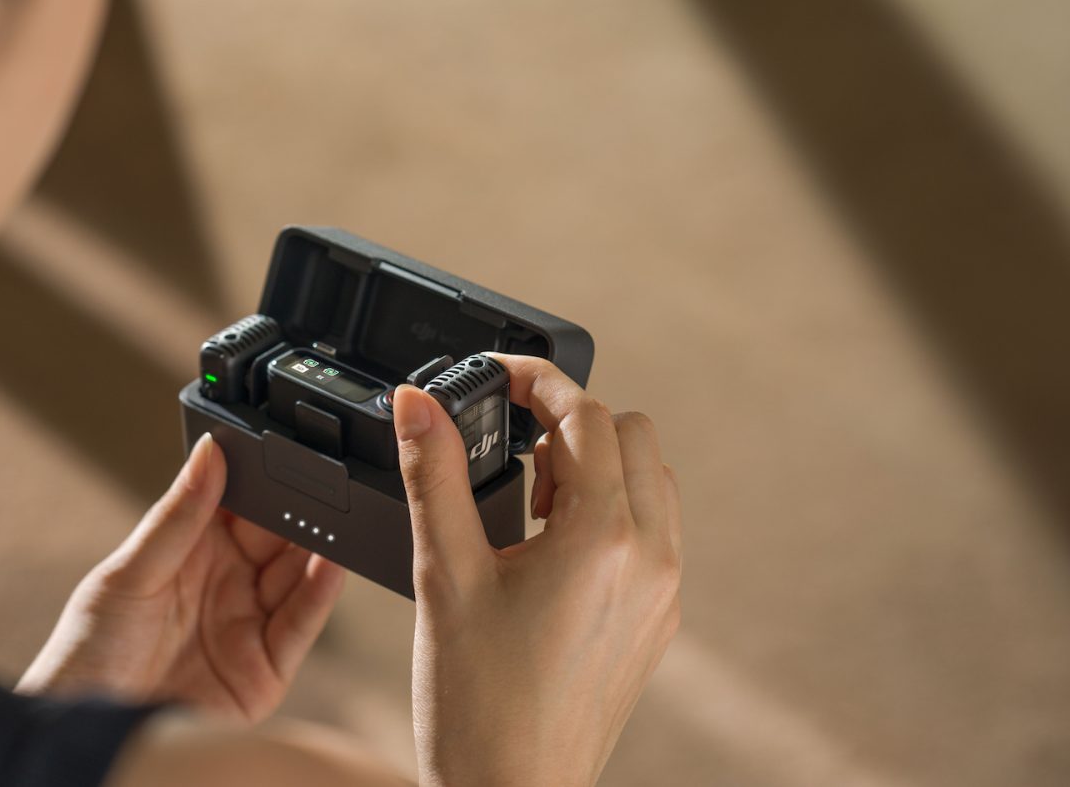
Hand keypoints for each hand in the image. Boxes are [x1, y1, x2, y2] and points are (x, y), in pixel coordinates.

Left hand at [18, 434, 345, 723]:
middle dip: (298, 512)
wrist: (89, 733)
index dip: (259, 480)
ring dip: (318, 546)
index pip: (238, 506)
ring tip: (334, 518)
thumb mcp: (129, 573)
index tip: (281, 453)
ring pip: (296, 577)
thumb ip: (176, 516)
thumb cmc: (88, 654)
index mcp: (188, 553)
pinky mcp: (266, 670)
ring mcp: (247, 625)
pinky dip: (320, 594)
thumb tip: (209, 453)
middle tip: (318, 483)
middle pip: (276, 538)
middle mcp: (224, 585)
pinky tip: (330, 563)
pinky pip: (300, 626)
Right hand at [396, 354, 682, 786]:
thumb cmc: (477, 704)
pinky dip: (611, 511)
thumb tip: (416, 403)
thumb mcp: (444, 574)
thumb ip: (431, 474)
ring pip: (650, 479)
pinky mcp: (660, 620)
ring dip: (595, 466)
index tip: (497, 375)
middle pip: (631, 434)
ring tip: (529, 510)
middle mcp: (652, 558)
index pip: (586, 415)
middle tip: (509, 459)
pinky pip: (654, 530)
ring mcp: (664, 593)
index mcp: (604, 539)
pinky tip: (550, 552)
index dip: (537, 379)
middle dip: (569, 425)